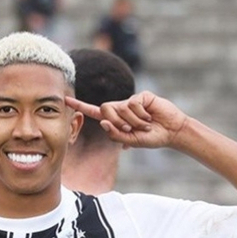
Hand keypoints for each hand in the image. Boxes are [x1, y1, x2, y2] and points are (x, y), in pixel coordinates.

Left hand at [65, 91, 188, 148]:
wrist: (171, 132)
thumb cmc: (152, 138)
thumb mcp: (131, 140)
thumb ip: (116, 134)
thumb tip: (103, 123)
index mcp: (115, 119)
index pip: (94, 111)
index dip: (79, 105)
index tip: (64, 99)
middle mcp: (121, 108)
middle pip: (105, 109)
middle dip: (116, 122)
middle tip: (130, 129)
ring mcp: (131, 101)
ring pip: (120, 108)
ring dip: (133, 121)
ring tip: (145, 125)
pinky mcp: (142, 96)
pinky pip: (133, 103)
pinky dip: (141, 114)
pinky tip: (150, 117)